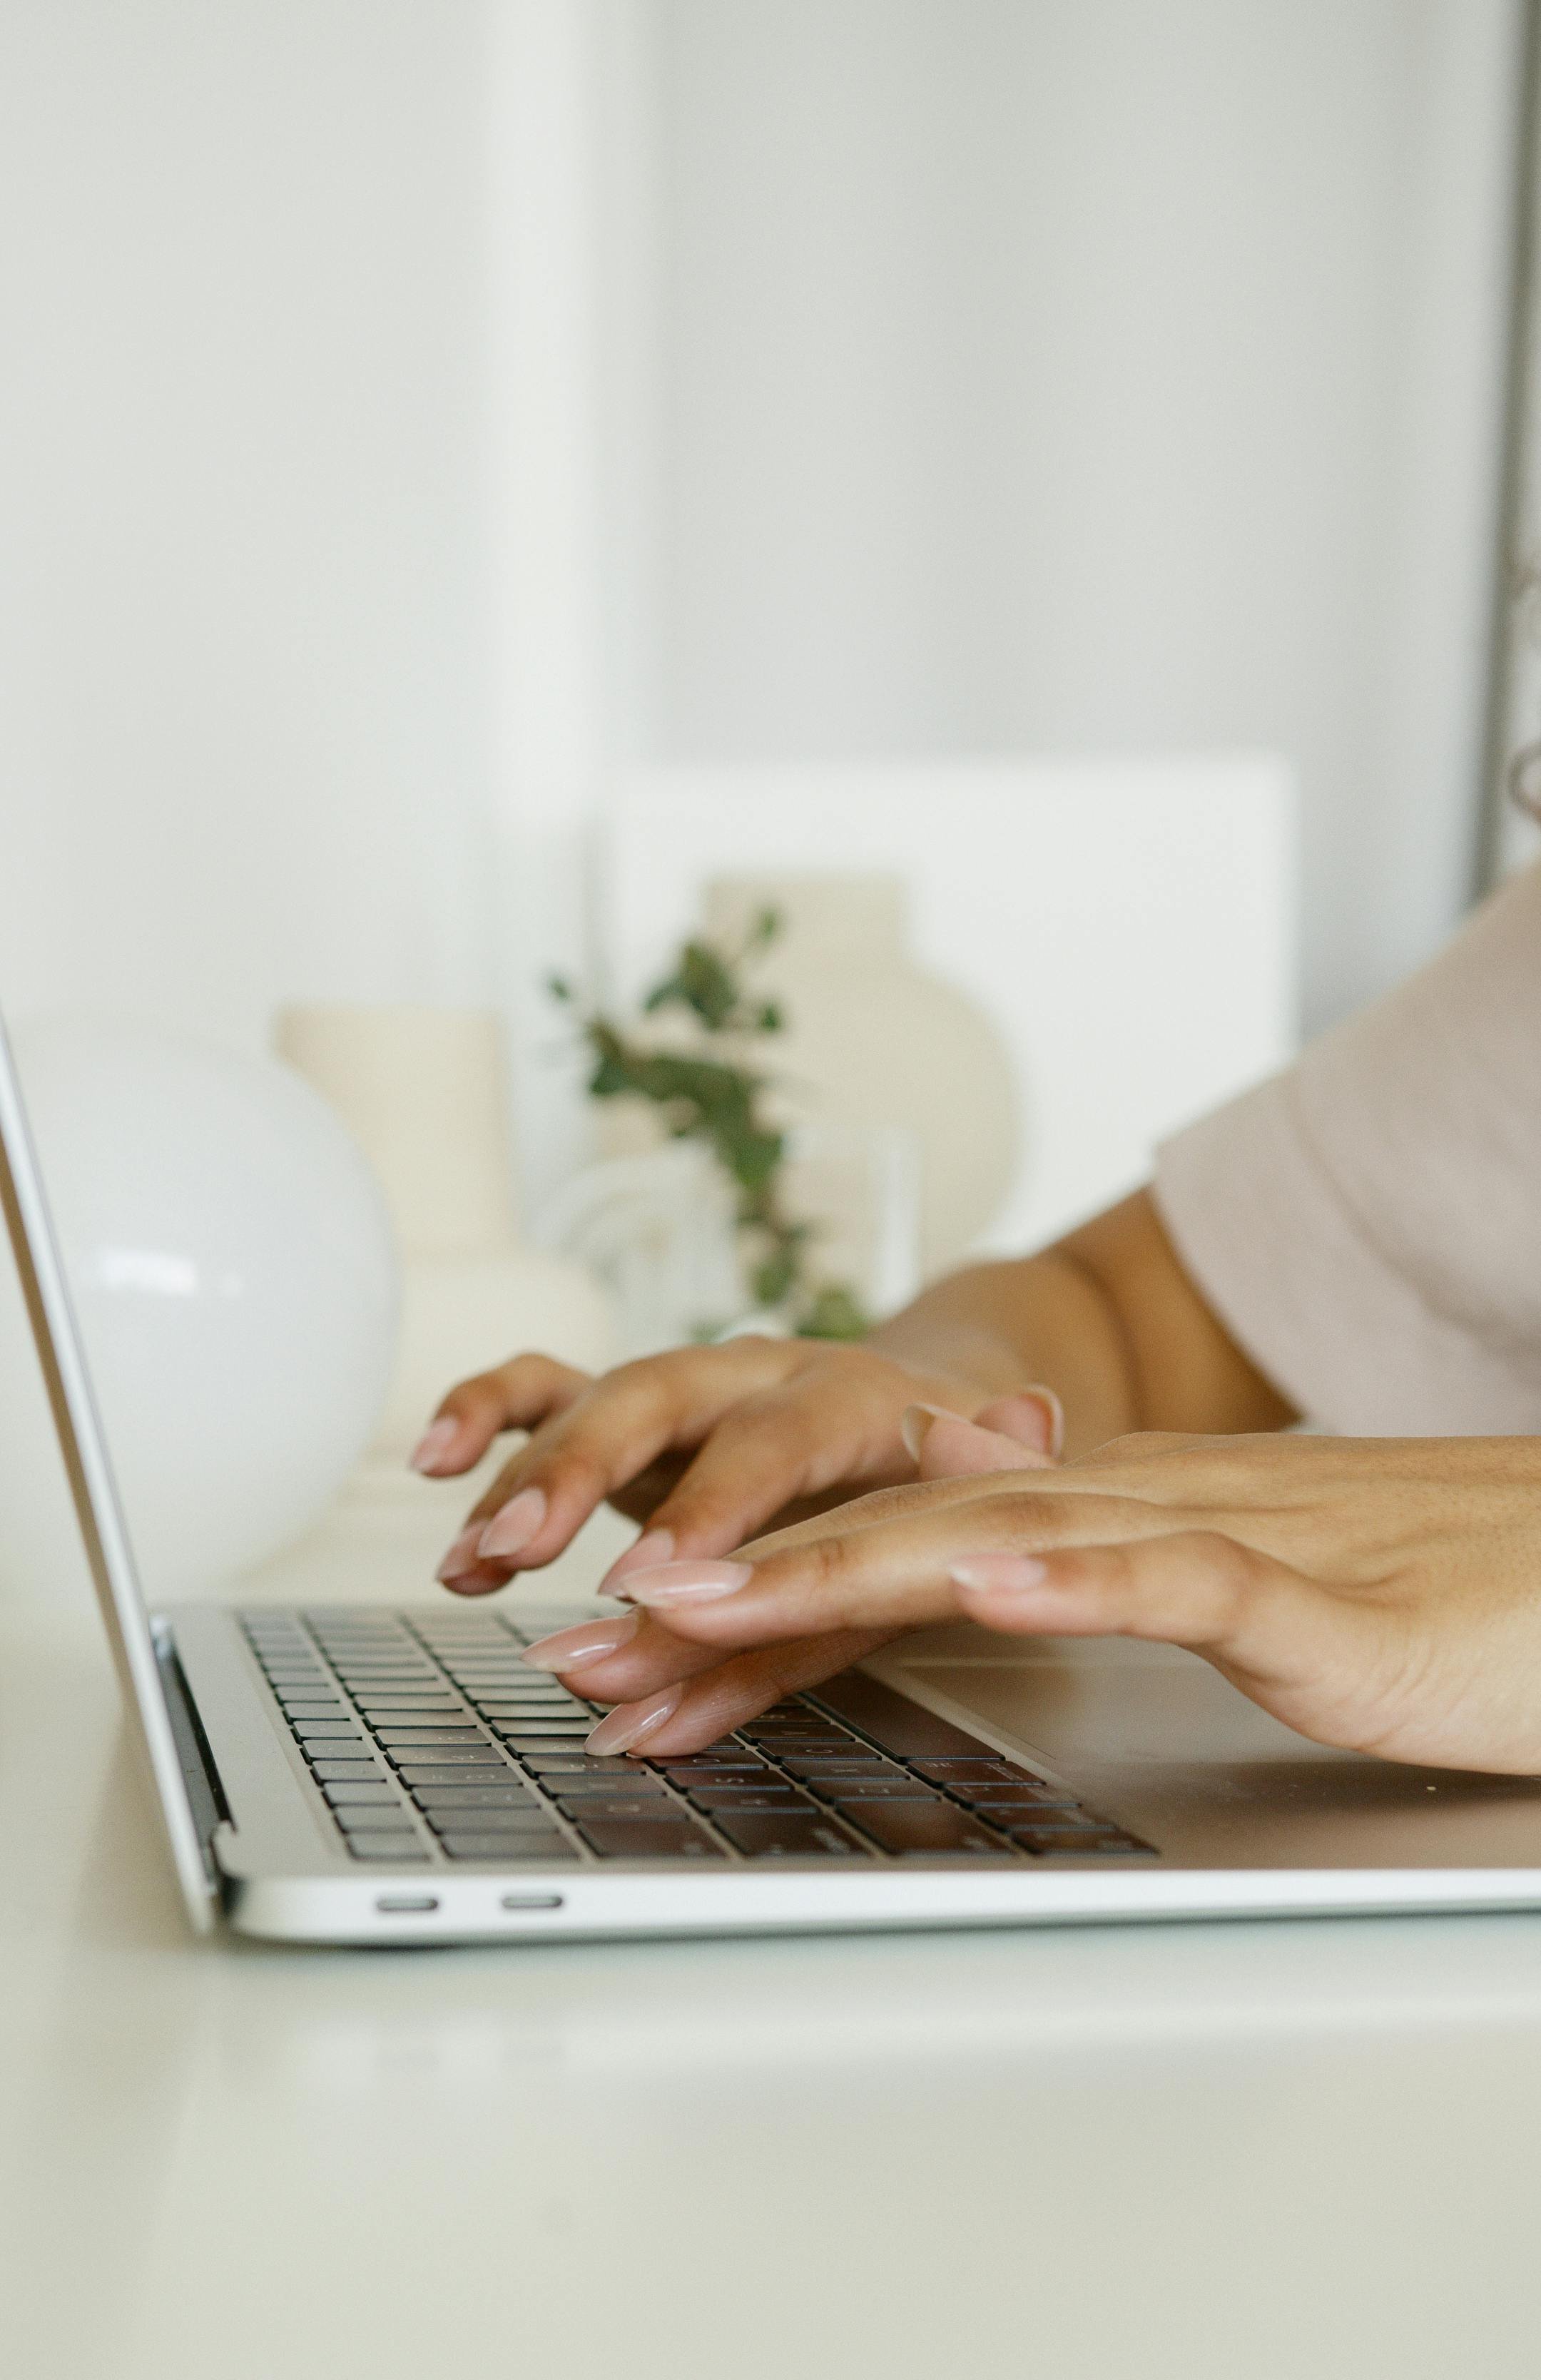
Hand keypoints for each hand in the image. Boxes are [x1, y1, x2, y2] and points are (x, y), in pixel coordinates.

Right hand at [411, 1339, 1062, 1594]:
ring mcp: (695, 1380)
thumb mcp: (906, 1567)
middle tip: (521, 1549)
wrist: (948, 1412)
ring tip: (472, 1558)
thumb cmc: (932, 1502)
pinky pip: (553, 1384)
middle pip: (662, 1395)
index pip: (775, 1442)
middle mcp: (763, 1370)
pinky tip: (435, 1460)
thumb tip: (667, 1730)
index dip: (706, 1512)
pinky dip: (490, 1410)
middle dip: (583, 1472)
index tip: (642, 1585)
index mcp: (855, 1397)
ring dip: (526, 1473)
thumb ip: (801, 1642)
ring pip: (599, 1396)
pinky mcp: (640, 1402)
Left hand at [534, 1427, 1540, 1774]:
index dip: (744, 1605)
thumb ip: (1101, 1606)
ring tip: (693, 1594)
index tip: (619, 1664)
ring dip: (830, 1571)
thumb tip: (988, 1619)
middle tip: (580, 1643)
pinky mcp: (1310, 1594)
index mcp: (1093, 1526)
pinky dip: (1070, 1578)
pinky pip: (1175, 1576)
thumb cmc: (1411, 1605)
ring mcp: (1213, 1539)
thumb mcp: (1216, 1616)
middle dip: (726, 1590)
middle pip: (893, 1539)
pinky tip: (979, 1585)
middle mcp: (1125, 1513)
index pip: (886, 1561)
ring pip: (991, 1541)